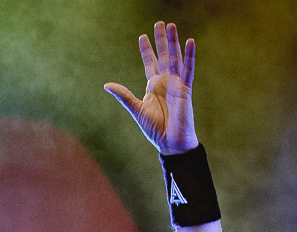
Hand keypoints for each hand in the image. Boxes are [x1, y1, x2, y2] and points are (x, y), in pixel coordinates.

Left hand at [104, 20, 197, 155]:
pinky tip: (190, 41)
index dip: (146, 50)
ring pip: (175, 57)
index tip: (142, 36)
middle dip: (161, 39)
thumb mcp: (136, 110)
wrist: (170, 143)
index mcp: (153, 86)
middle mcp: (165, 82)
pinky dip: (190, 55)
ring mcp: (176, 84)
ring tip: (171, 25)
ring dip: (173, 42)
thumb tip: (106, 85)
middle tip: (159, 22)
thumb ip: (124, 96)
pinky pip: (188, 69)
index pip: (150, 63)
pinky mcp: (185, 89)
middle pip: (163, 55)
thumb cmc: (155, 130)